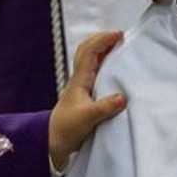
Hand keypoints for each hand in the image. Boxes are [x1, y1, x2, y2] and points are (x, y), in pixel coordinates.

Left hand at [48, 30, 127, 171]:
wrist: (53, 142)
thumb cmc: (66, 129)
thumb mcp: (87, 118)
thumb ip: (104, 107)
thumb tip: (123, 97)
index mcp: (80, 80)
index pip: (90, 51)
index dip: (103, 39)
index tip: (119, 35)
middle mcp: (80, 79)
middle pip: (88, 50)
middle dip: (103, 39)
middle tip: (120, 36)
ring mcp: (82, 86)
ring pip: (91, 60)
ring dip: (104, 50)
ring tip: (120, 48)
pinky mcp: (86, 95)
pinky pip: (96, 73)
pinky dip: (105, 65)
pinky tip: (115, 70)